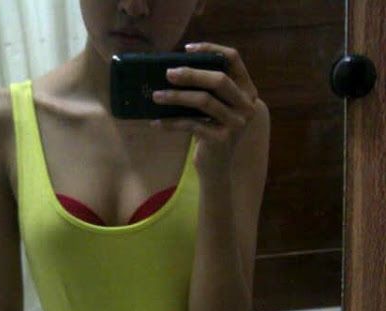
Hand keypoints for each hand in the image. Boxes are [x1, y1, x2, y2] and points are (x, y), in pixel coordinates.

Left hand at [151, 41, 259, 177]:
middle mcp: (247, 106)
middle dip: (191, 74)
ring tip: (156, 96)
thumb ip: (207, 87)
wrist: (215, 168)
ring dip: (176, 97)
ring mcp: (236, 124)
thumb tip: (175, 68)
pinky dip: (171, 122)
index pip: (234, 60)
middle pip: (219, 80)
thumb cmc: (210, 132)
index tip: (187, 49)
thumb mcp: (213, 107)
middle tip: (168, 73)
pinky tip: (156, 122)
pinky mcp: (221, 140)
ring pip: (204, 101)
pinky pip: (191, 124)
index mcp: (248, 91)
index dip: (211, 50)